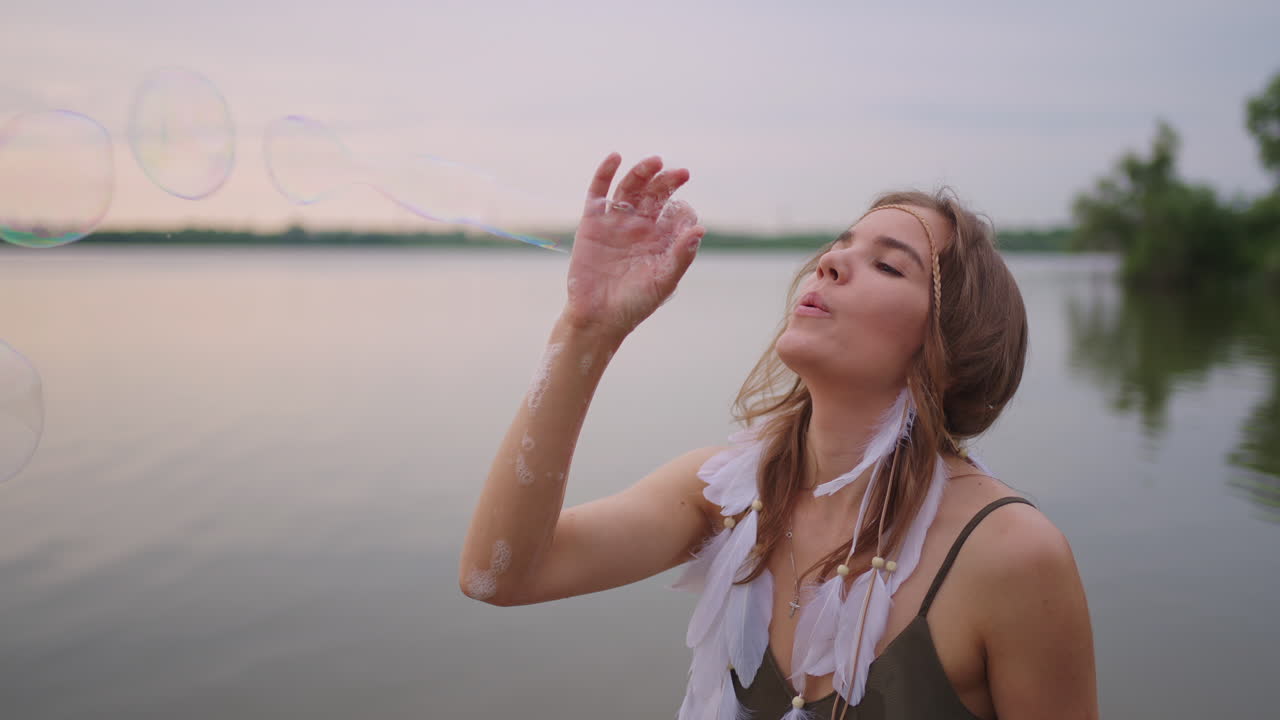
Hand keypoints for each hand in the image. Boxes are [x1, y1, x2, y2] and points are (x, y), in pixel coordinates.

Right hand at [563, 154, 704, 336]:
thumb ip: (682, 255)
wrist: (598, 317)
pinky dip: (604, 173)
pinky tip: (615, 157)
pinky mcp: (592, 222)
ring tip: (655, 162)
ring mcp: (616, 222)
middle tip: (681, 174)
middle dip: (668, 182)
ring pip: (631, 188)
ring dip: (643, 172)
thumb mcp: (664, 280)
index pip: (677, 213)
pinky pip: (598, 192)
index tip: (687, 217)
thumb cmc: (635, 303)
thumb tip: (700, 229)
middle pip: (655, 194)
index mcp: (661, 239)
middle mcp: (640, 226)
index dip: (683, 211)